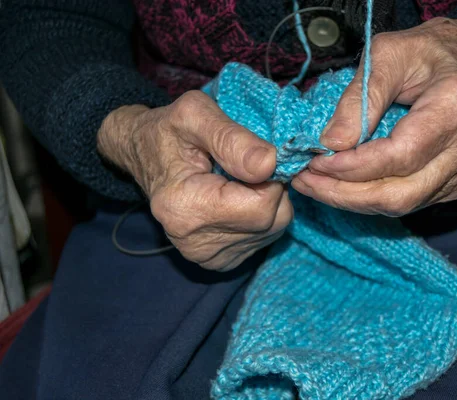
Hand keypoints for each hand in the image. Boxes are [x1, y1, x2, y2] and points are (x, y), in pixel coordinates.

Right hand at [98, 91, 292, 270]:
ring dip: (267, 201)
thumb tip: (269, 164)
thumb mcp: (195, 115)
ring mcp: (206, 257)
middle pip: (271, 220)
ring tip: (237, 180)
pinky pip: (264, 238)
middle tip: (246, 165)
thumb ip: (232, 138)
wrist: (142, 154)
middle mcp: (194, 244)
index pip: (261, 206)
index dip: (271, 176)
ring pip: (272, 230)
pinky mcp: (218, 261)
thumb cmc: (169, 131)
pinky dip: (260, 216)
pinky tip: (236, 198)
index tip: (253, 155)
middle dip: (272, 188)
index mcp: (185, 209)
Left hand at [291, 18, 456, 215]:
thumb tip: (330, 144)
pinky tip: (344, 183)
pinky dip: (370, 196)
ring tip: (315, 184)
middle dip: (344, 194)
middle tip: (304, 181)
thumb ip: (360, 98)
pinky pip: (409, 201)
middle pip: (400, 193)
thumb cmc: (426, 51)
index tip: (314, 161)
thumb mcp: (388, 53)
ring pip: (402, 204)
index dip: (353, 166)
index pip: (401, 155)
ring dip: (352, 200)